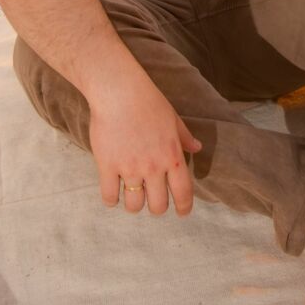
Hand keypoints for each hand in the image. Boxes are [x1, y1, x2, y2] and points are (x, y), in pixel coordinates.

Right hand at [88, 68, 202, 217]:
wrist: (119, 92)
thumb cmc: (148, 102)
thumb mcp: (173, 119)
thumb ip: (184, 138)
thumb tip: (197, 148)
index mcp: (173, 156)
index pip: (183, 192)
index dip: (184, 207)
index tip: (182, 213)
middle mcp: (153, 167)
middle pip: (158, 206)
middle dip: (157, 208)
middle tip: (153, 201)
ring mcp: (130, 168)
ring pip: (134, 205)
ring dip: (135, 205)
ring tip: (132, 196)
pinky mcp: (108, 166)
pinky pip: (109, 196)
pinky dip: (111, 199)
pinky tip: (113, 192)